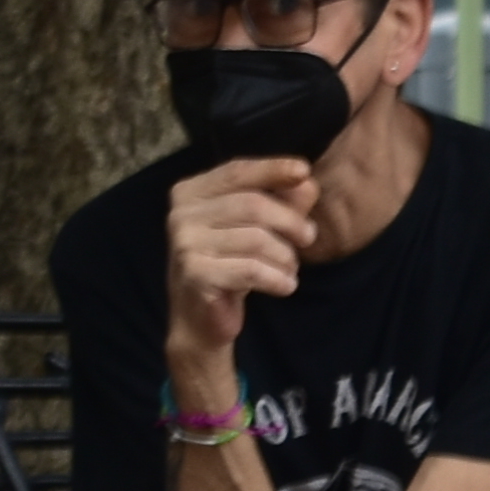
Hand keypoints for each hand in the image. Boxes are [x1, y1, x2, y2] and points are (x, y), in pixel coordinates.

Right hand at [166, 159, 315, 367]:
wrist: (200, 321)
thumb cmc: (231, 267)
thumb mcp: (259, 230)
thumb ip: (282, 204)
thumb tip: (307, 183)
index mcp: (190, 193)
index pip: (237, 171)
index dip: (272, 169)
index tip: (304, 170)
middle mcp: (181, 214)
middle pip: (252, 204)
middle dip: (290, 221)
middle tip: (309, 238)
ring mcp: (184, 244)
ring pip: (256, 239)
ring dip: (285, 256)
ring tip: (289, 269)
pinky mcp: (195, 274)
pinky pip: (251, 270)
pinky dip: (277, 279)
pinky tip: (284, 286)